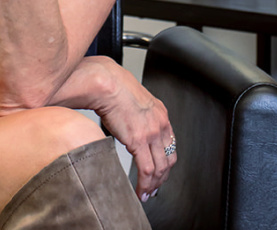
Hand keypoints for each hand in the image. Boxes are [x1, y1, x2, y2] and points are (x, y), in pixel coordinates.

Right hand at [89, 58, 176, 201]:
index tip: (159, 172)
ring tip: (146, 194)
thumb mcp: (134, 100)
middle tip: (154, 188)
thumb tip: (128, 125)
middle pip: (169, 159)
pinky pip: (147, 170)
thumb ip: (137, 115)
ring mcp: (152, 133)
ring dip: (154, 185)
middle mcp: (161, 124)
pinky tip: (140, 191)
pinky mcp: (139, 140)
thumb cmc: (113, 87)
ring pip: (160, 168)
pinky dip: (145, 184)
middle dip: (162, 178)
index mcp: (160, 114)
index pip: (170, 145)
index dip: (165, 162)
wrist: (106, 82)